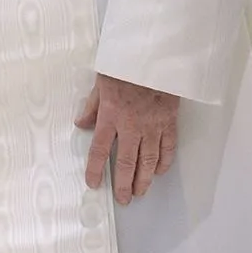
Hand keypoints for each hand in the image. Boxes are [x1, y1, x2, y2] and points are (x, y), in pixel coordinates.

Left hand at [76, 73, 178, 205]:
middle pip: (126, 162)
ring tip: (140, 192)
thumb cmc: (127, 64)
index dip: (95, 170)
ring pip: (149, 160)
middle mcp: (132, 125)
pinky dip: (164, 161)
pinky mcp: (169, 120)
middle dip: (124, 184)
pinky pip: (168, 147)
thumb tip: (82, 123)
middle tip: (124, 199)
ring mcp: (153, 125)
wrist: (155, 53)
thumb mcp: (101, 81)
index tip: (94, 183)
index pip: (100, 150)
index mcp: (111, 115)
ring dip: (144, 179)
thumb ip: (92, 106)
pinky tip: (159, 171)